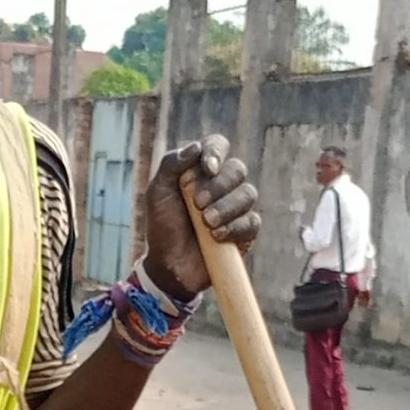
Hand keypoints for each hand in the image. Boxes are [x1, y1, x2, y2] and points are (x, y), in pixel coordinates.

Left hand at [145, 135, 259, 301]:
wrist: (169, 264)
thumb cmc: (163, 225)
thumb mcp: (157, 192)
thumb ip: (170, 165)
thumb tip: (196, 146)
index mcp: (202, 169)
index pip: (218, 145)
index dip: (216, 152)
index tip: (207, 168)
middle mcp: (223, 184)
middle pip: (237, 169)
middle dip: (219, 186)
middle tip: (198, 204)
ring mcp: (236, 207)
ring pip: (248, 194)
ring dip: (226, 207)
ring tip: (207, 223)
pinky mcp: (245, 231)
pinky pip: (251, 221)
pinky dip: (234, 227)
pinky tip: (216, 236)